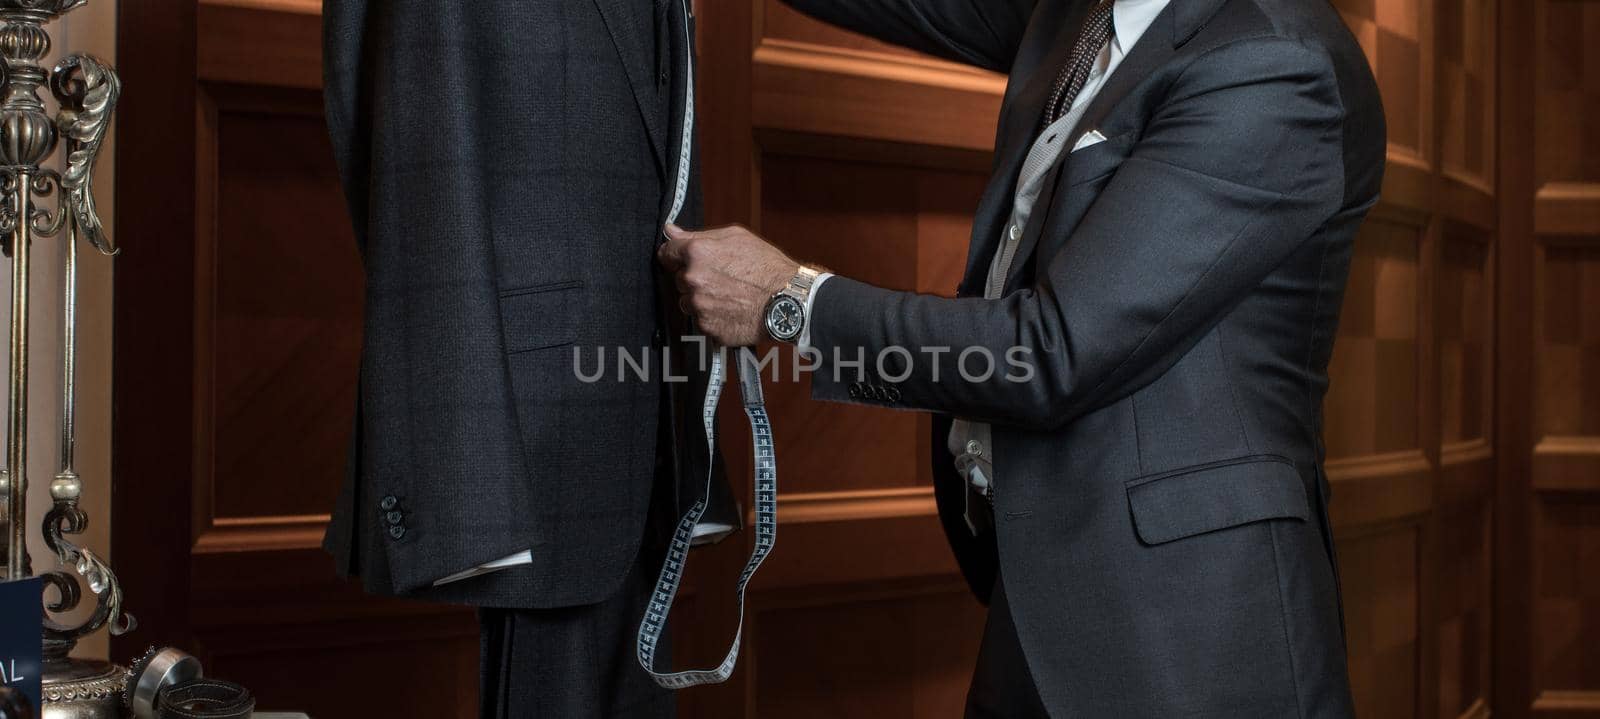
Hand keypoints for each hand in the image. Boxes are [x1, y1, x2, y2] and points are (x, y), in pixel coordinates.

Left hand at [658, 224, 796, 346]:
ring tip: (728, 295)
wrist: (787, 301)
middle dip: (694, 278)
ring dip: (701, 299)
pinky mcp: (707, 327)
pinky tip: (731, 309)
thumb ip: (697, 234)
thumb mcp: (735, 237)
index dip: (675, 256)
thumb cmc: (766, 267)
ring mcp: (698, 306)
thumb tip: (671, 231)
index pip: (666, 254)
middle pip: (678, 279)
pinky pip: (701, 320)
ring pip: (687, 302)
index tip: (681, 259)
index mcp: (696, 253)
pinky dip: (712, 317)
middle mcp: (693, 280)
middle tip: (721, 278)